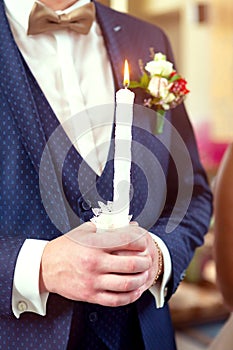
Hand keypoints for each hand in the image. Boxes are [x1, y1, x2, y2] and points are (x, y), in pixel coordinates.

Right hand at [39, 222, 160, 306]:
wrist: (46, 267)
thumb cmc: (66, 248)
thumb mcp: (84, 231)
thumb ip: (106, 228)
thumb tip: (128, 226)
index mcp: (94, 245)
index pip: (126, 242)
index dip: (140, 241)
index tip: (143, 242)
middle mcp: (94, 263)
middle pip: (130, 264)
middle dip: (145, 262)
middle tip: (148, 259)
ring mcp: (93, 281)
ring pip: (126, 284)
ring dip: (141, 279)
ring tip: (145, 274)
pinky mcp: (90, 296)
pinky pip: (116, 300)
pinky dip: (130, 296)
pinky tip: (136, 290)